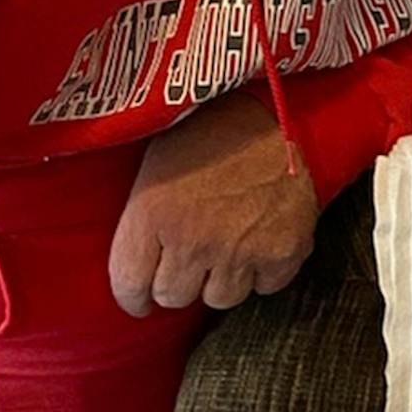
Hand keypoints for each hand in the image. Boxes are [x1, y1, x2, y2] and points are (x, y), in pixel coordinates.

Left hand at [108, 92, 317, 315]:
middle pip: (173, 297)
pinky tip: (258, 245)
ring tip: (225, 249)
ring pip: (219, 298)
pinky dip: (261, 273)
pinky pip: (264, 288)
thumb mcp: (154, 164)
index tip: (138, 298)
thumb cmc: (210, 133)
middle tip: (187, 258)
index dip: (131, 296)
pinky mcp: (283, 254)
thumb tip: (135, 264)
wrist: (277, 113)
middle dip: (176, 280)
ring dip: (219, 280)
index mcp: (152, 214)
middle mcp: (194, 241)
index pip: (129, 285)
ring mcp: (241, 252)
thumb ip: (141, 218)